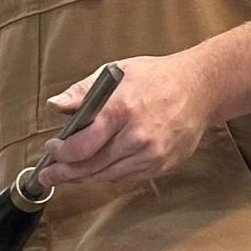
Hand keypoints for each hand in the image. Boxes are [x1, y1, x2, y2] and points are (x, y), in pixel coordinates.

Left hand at [42, 52, 214, 186]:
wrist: (201, 88)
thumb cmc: (158, 78)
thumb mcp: (116, 72)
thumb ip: (82, 91)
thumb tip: (56, 105)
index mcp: (122, 110)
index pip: (82, 145)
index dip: (61, 153)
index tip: (51, 150)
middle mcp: (137, 137)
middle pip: (91, 166)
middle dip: (65, 173)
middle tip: (48, 175)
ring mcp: (152, 155)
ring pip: (107, 176)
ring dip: (84, 177)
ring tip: (68, 175)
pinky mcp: (162, 166)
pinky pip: (127, 178)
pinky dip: (108, 175)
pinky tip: (97, 170)